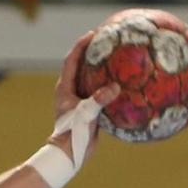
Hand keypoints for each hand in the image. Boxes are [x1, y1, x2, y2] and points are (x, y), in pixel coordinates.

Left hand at [48, 31, 118, 168]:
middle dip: (91, 51)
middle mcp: (71, 91)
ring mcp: (79, 100)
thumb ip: (99, 99)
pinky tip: (121, 83)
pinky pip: (99, 91)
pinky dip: (108, 85)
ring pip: (90, 78)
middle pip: (80, 64)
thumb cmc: (73, 133)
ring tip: (115, 57)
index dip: (81, 45)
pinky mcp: (88, 109)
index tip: (93, 34)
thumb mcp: (86, 114)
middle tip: (105, 40)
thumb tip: (115, 87)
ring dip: (100, 67)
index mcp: (66, 87)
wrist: (70, 153)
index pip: (72, 60)